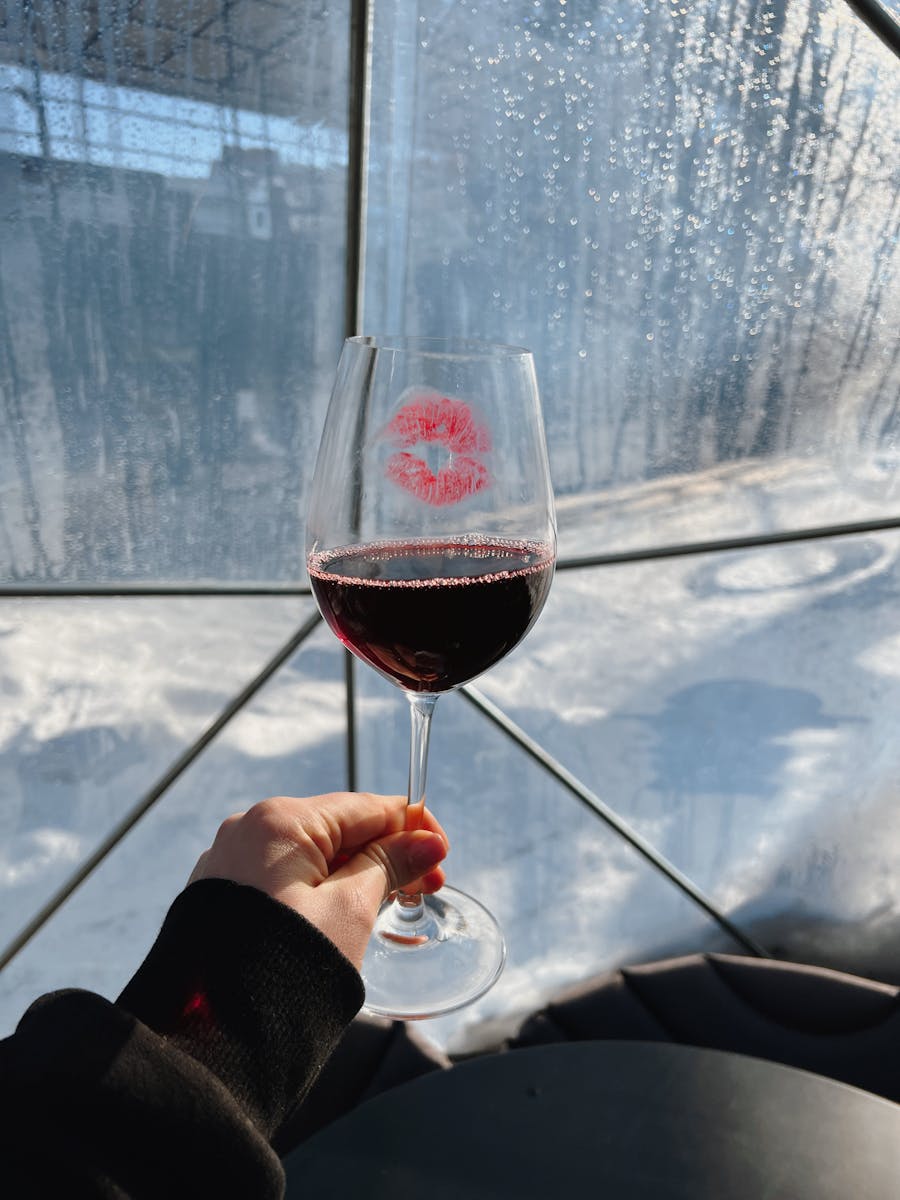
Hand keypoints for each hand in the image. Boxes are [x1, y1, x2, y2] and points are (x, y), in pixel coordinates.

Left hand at [188, 792, 448, 968]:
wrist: (209, 1041)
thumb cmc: (284, 972)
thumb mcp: (351, 910)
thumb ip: (389, 865)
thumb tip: (426, 841)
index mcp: (281, 821)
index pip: (366, 807)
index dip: (412, 828)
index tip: (442, 857)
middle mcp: (249, 830)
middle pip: (339, 829)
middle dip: (385, 855)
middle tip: (424, 890)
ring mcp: (230, 863)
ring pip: (311, 856)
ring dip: (354, 875)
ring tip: (386, 909)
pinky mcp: (220, 895)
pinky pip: (282, 878)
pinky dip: (317, 891)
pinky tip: (340, 918)